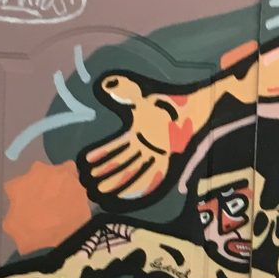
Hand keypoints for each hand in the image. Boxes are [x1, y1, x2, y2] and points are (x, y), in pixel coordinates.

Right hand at [85, 73, 214, 200]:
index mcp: (138, 134)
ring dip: (118, 181)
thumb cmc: (168, 102)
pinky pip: (155, 175)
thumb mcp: (142, 97)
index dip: (100, 154)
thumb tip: (106, 83)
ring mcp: (157, 154)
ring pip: (134, 171)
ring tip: (102, 190)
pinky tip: (134, 194)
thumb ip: (124, 91)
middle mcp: (146, 147)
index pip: (115, 147)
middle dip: (105, 174)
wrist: (193, 108)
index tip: (85, 161)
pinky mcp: (170, 159)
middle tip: (88, 184)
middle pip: (122, 163)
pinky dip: (145, 184)